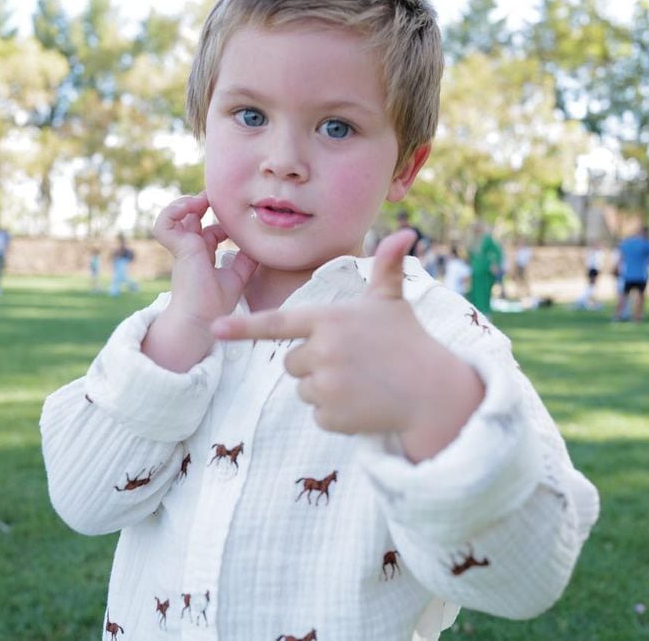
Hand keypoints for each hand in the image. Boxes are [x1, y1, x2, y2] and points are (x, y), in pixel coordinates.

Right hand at [154, 192, 257, 324]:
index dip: (220, 222)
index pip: (207, 231)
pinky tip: (191, 207)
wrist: (204, 319)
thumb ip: (245, 260)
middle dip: (200, 203)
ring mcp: (182, 249)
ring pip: (171, 217)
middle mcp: (190, 251)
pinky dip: (172, 212)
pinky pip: (164, 225)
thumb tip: (260, 246)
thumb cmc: (217, 304)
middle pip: (189, 218)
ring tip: (201, 200)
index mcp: (202, 256)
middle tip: (215, 198)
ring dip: (184, 204)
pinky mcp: (178, 249)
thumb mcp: (238, 276)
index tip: (235, 220)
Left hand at [212, 229, 482, 452]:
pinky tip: (363, 403)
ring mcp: (326, 386)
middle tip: (350, 361)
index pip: (277, 323)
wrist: (433, 393)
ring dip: (325, 388)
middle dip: (313, 362)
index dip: (244, 327)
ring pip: (304, 388)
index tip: (215, 329)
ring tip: (360, 382)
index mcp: (328, 320)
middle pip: (291, 361)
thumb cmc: (409, 342)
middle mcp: (322, 351)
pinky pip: (317, 414)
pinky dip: (336, 413)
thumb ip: (387, 268)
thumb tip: (407, 232)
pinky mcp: (332, 416)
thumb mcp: (393, 302)